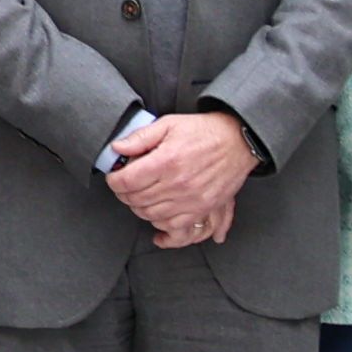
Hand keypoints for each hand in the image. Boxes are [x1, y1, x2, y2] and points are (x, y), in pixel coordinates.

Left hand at [111, 104, 253, 247]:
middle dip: (124, 194)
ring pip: (151, 215)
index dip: (114, 180)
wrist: (238, 141)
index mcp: (166, 161)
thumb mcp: (169, 124)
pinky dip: (161, 225)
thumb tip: (117, 148)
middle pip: (136, 200)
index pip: (126, 181)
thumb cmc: (204, 131)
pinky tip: (156, 216)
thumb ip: (140, 137)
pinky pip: (174, 227)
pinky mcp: (202, 209)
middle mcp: (177, 184)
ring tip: (139, 197)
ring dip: (139, 208)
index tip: (114, 177)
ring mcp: (191, 200)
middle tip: (124, 186)